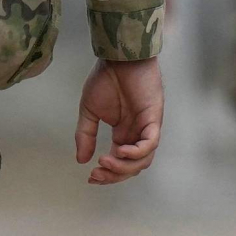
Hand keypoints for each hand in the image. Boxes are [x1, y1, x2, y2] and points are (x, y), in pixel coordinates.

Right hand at [75, 59, 163, 184]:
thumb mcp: (90, 112)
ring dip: (124, 166)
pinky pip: (151, 142)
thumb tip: (81, 161)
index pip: (120, 163)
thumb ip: (85, 135)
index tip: (91, 177)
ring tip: (105, 161)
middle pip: (133, 167)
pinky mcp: (154, 117)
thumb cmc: (106, 79)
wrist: (117, 58)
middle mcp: (137, 134)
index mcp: (124, 134)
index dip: (108, 175)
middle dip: (115, 175)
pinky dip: (137, 151)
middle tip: (97, 173)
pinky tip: (120, 150)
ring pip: (143, 159)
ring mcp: (147, 127)